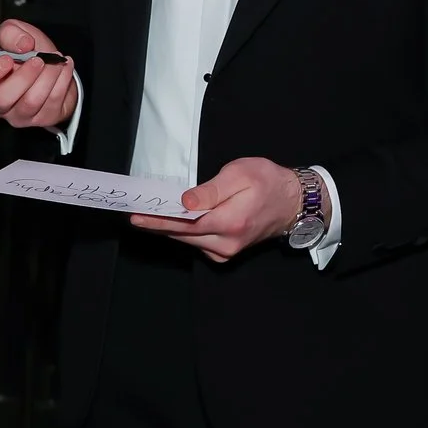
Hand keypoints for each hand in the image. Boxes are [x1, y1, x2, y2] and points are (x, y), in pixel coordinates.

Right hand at [0, 20, 77, 129]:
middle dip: (22, 78)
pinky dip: (61, 80)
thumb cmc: (29, 53)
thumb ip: (12, 33)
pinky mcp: (42, 119)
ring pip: (30, 102)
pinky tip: (65, 66)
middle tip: (38, 60)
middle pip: (1, 99)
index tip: (7, 60)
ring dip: (46, 78)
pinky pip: (52, 102)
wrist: (55, 69)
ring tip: (56, 61)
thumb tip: (22, 45)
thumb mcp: (17, 35)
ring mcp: (20, 115)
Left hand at [130, 156, 299, 261]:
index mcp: (230, 222)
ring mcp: (227, 251)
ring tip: (148, 214)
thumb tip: (185, 201)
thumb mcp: (239, 174)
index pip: (185, 224)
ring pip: (189, 241)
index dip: (159, 220)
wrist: (292, 202)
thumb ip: (211, 190)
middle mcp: (227, 243)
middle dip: (158, 223)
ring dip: (169, 228)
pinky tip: (175, 221)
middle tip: (135, 212)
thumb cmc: (267, 181)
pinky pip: (197, 243)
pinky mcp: (226, 253)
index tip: (136, 216)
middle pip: (183, 235)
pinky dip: (184, 233)